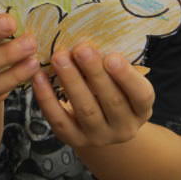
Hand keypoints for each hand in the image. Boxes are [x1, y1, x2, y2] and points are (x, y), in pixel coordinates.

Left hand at [32, 46, 153, 148]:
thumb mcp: (120, 80)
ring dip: (71, 81)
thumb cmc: (112, 90)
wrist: (100, 125)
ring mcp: (99, 137)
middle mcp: (124, 128)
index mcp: (141, 109)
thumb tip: (91, 39)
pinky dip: (47, 98)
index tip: (112, 56)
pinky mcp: (74, 140)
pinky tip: (39, 77)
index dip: (126, 76)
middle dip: (94, 73)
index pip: (141, 95)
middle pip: (111, 101)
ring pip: (85, 110)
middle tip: (80, 48)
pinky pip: (59, 120)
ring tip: (59, 57)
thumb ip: (112, 65)